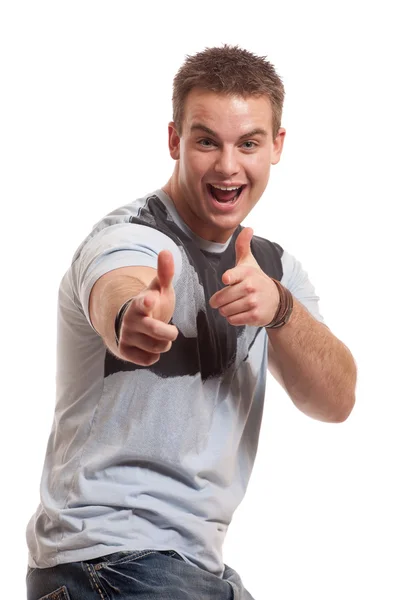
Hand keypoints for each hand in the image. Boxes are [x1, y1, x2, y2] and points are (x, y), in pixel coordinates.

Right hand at [118, 250, 177, 365]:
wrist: (132, 323)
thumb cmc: (151, 304)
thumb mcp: (159, 289)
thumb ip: (165, 272)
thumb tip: (166, 251)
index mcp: (139, 303)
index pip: (142, 302)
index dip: (147, 302)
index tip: (150, 299)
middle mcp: (130, 320)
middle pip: (157, 331)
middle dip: (170, 333)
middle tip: (173, 331)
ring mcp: (126, 336)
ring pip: (156, 348)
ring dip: (164, 344)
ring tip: (161, 338)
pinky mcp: (124, 352)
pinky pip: (148, 360)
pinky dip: (154, 355)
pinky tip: (151, 347)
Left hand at [209, 227, 278, 326]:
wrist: (277, 301)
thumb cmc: (257, 280)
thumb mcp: (250, 263)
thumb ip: (243, 246)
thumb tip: (247, 228)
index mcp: (246, 273)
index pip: (230, 276)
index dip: (227, 279)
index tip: (227, 280)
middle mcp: (250, 287)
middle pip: (221, 298)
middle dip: (219, 301)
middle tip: (224, 299)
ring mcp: (253, 302)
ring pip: (225, 310)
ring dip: (225, 310)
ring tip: (233, 305)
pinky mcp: (255, 316)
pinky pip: (232, 320)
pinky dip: (232, 318)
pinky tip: (240, 312)